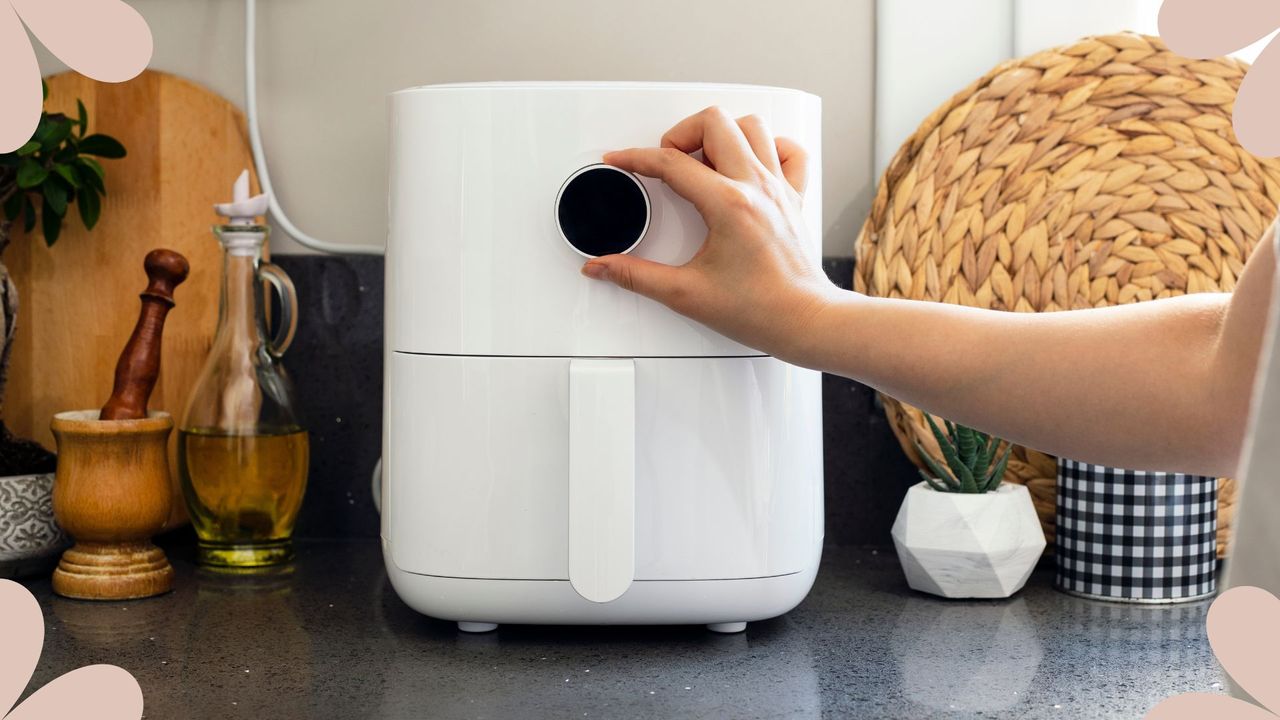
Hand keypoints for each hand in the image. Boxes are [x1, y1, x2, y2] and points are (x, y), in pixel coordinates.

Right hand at [582, 106, 837, 361]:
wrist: (804, 321)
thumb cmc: (759, 309)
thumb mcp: (685, 293)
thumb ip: (636, 276)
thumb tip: (603, 266)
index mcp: (728, 205)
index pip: (672, 163)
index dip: (636, 157)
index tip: (621, 160)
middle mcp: (756, 187)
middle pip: (714, 123)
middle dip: (680, 133)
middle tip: (666, 159)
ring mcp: (779, 188)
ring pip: (751, 126)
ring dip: (721, 133)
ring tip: (701, 158)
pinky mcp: (793, 197)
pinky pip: (788, 151)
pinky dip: (766, 146)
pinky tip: (747, 162)